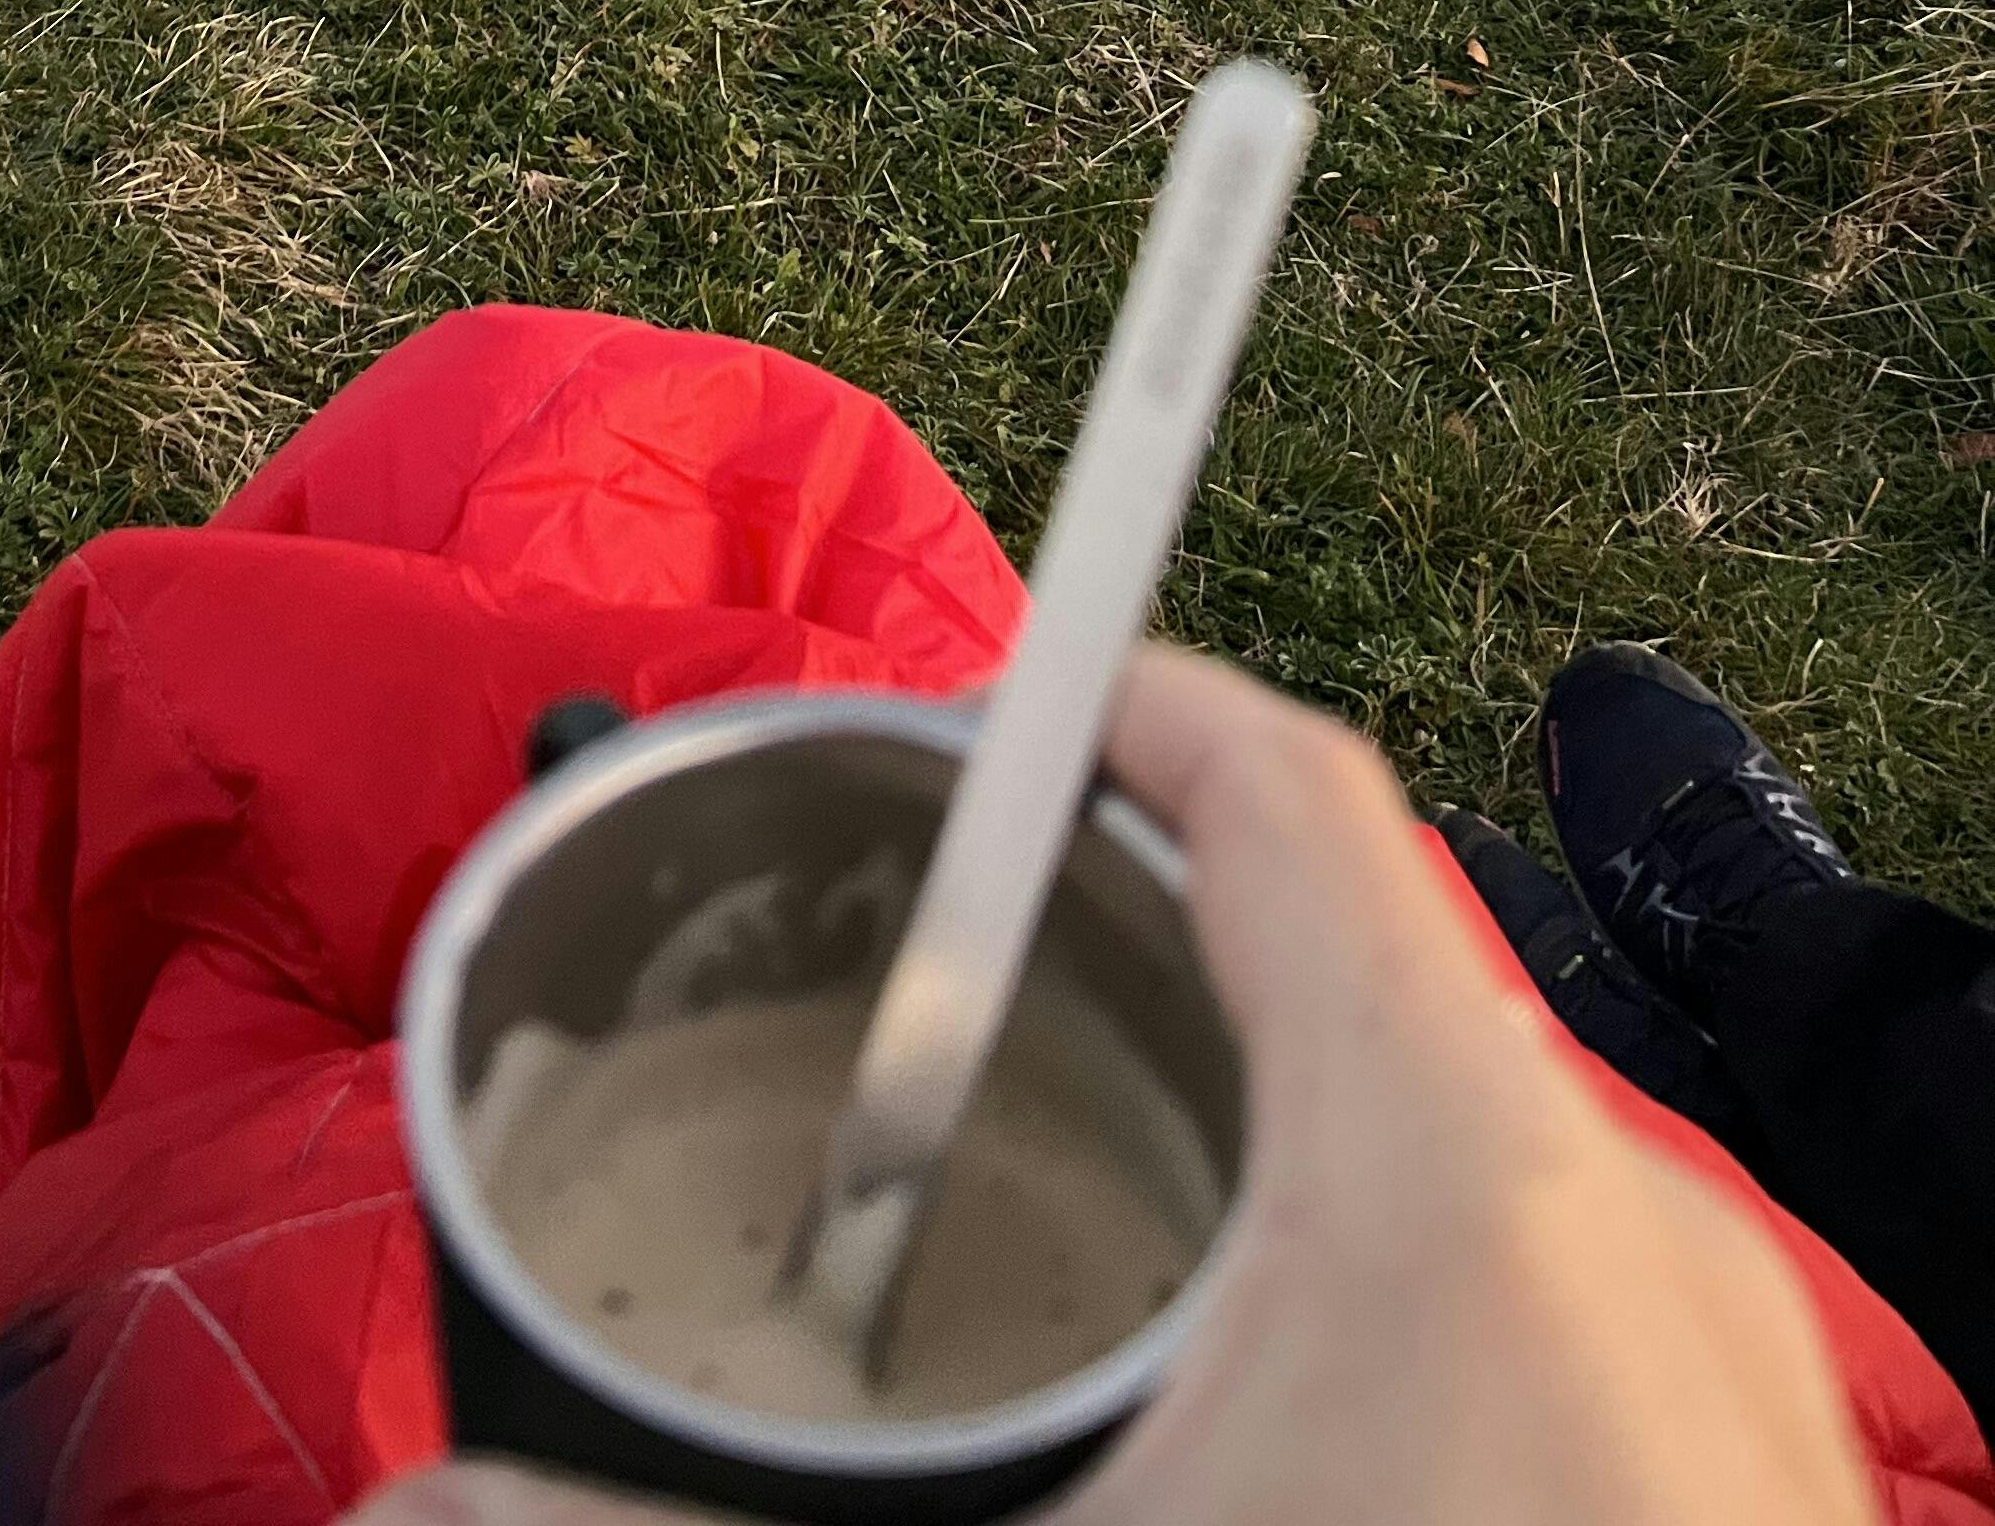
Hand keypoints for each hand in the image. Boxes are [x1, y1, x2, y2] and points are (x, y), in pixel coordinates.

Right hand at [360, 647, 1875, 1525]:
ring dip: (1257, 1133)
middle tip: (955, 998)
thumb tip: (407, 1519)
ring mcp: (1712, 1371)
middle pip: (1355, 962)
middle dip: (1147, 956)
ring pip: (1448, 1142)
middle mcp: (1623, 1227)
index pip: (1288, 797)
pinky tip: (1251, 1415)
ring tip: (1077, 1211)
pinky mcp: (1735, 1493)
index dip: (1125, 698)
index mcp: (1454, 1179)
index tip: (989, 702)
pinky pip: (1542, 1291)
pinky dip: (1368, 1278)